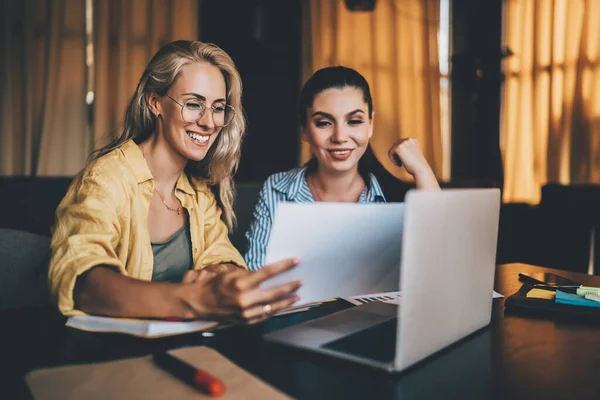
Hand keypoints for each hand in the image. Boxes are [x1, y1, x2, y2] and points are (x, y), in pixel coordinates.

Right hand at [179, 258, 301, 323]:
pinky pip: (265, 315)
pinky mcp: (246, 321)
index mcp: (241, 284)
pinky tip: (282, 306)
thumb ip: (250, 275)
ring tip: (296, 296)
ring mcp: (246, 313)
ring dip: (286, 301)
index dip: (284, 266)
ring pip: (273, 307)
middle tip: (300, 282)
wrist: (200, 303)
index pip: (268, 272)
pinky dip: (275, 310)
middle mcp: (245, 299)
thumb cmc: (215, 285)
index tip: (296, 261)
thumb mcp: (231, 273)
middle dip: (290, 286)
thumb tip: (268, 274)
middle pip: (274, 292)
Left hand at [388, 138, 439, 189]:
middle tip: (402, 163)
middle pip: (395, 145)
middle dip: (397, 154)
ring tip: (400, 164)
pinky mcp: (398, 147)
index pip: (401, 143)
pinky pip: (390, 153)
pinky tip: (399, 164)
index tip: (405, 160)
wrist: (421, 170)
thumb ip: (405, 150)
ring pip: (392, 149)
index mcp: (413, 140)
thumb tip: (395, 149)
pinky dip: (392, 159)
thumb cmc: (417, 165)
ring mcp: (404, 142)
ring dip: (395, 157)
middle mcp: (409, 139)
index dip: (400, 153)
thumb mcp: (412, 155)